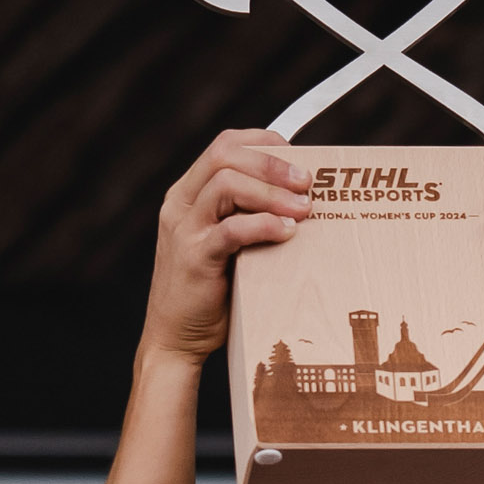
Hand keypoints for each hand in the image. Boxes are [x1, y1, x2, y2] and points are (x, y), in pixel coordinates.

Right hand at [140, 130, 314, 363]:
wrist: (176, 339)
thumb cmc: (210, 291)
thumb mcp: (226, 242)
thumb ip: (247, 215)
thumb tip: (301, 196)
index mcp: (187, 194)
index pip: (224, 146)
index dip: (263, 143)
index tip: (298, 158)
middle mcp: (180, 205)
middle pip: (225, 155)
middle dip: (272, 163)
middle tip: (307, 182)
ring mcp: (184, 230)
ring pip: (227, 183)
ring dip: (272, 192)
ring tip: (303, 209)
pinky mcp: (194, 257)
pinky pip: (232, 228)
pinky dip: (264, 225)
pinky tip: (286, 234)